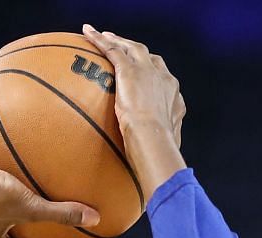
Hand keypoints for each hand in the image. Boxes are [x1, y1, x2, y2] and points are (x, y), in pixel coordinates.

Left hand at [81, 25, 186, 191]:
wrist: (155, 143)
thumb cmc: (160, 156)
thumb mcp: (160, 156)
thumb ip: (154, 157)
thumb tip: (150, 179)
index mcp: (173, 100)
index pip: (162, 81)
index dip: (152, 77)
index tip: (143, 79)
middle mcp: (165, 81)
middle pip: (149, 59)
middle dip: (136, 53)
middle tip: (123, 50)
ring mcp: (148, 72)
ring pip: (131, 49)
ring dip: (117, 41)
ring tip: (103, 36)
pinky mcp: (131, 70)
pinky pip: (113, 50)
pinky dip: (100, 40)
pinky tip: (88, 34)